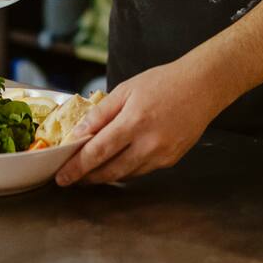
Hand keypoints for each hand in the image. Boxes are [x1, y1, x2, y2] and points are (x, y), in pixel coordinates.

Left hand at [54, 60, 223, 186]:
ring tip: (89, 174)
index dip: (77, 167)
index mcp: (134, 121)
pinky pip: (141, 171)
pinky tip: (116, 164)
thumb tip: (79, 133)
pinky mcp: (171, 160)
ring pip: (126, 174)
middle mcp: (148, 143)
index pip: (98, 151)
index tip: (62, 176)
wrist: (201, 86)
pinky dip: (125, 170)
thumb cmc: (163, 83)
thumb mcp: (127, 89)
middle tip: (70, 179)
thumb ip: (101, 113)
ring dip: (105, 176)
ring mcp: (162, 155)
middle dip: (87, 178)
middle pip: (110, 170)